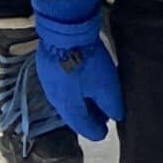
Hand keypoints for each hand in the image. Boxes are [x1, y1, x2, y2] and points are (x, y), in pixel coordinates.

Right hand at [31, 0, 123, 140]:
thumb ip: (111, 105)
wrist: (64, 30)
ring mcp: (48, 83)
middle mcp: (55, 100)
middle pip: (74, 115)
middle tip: (103, 115)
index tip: (105, 132)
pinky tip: (81, 81)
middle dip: (90, 116)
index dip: (97, 131)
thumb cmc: (87, 61)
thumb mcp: (106, 85)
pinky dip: (74, 89)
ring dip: (82, 102)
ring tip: (95, 98)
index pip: (84, 128)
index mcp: (68, 108)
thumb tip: (116, 117)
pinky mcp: (47, 68)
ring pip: (67, 100)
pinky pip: (62, 86)